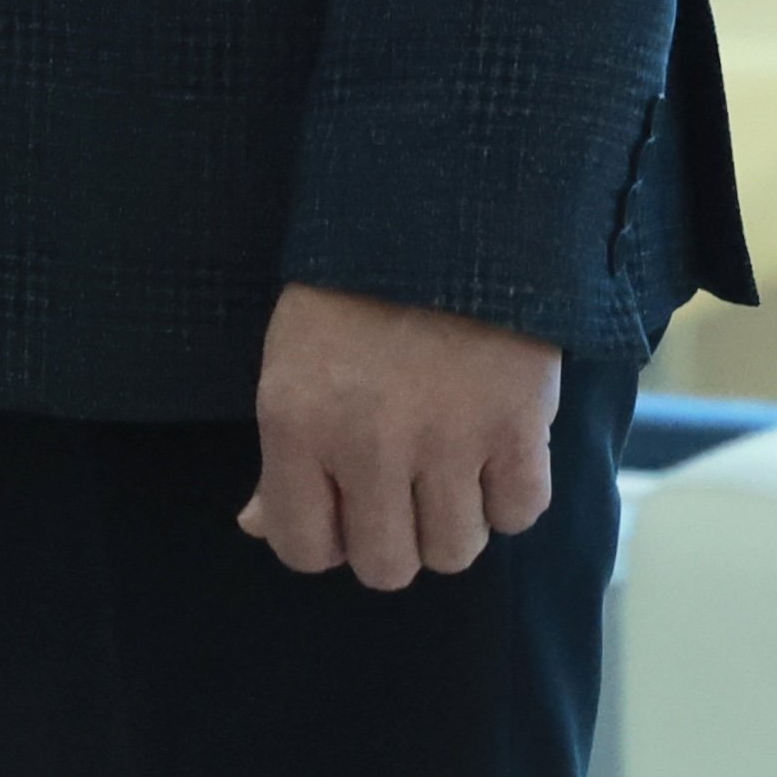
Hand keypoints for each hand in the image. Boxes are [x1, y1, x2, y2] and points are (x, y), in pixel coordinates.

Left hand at [236, 282, 564, 589]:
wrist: (440, 209)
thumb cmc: (352, 288)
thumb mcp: (291, 360)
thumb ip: (279, 455)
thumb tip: (258, 527)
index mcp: (297, 424)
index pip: (304, 549)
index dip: (326, 538)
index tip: (343, 508)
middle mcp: (368, 444)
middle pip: (386, 567)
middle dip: (392, 537)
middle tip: (401, 489)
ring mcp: (448, 439)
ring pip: (454, 551)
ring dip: (453, 520)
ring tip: (450, 465)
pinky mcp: (517, 425)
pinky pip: (519, 513)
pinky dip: (510, 494)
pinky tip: (495, 450)